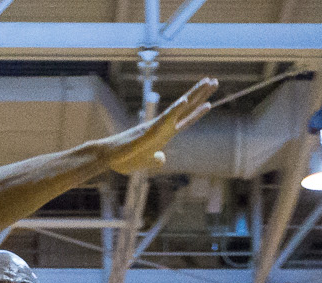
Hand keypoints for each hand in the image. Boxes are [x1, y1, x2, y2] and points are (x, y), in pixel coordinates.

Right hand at [96, 80, 216, 173]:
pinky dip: (176, 109)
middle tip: (213, 81)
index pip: (185, 120)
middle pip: (185, 108)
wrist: (108, 158)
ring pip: (179, 108)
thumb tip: (162, 158)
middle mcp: (162, 126)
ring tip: (207, 82)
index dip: (197, 111)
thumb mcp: (145, 163)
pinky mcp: (149, 131)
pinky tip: (185, 101)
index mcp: (163, 134)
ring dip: (193, 94)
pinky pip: (165, 119)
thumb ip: (155, 160)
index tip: (209, 101)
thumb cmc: (125, 159)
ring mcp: (156, 126)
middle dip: (200, 95)